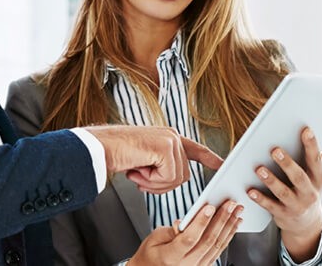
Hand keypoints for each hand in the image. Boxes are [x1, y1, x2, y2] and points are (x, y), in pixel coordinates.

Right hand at [85, 125, 223, 193]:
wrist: (100, 148)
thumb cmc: (117, 155)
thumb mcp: (144, 161)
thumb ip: (161, 166)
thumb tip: (173, 179)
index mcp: (167, 138)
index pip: (194, 149)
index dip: (208, 157)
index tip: (221, 164)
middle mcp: (172, 136)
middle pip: (183, 176)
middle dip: (161, 185)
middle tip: (140, 177)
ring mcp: (170, 139)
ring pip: (176, 179)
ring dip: (154, 183)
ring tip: (137, 171)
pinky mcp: (166, 146)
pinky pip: (168, 177)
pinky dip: (151, 180)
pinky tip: (137, 168)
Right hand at [128, 201, 242, 264]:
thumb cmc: (150, 254)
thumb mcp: (153, 238)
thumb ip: (170, 230)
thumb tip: (186, 222)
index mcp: (170, 257)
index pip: (189, 238)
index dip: (201, 222)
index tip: (209, 207)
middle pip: (208, 241)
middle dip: (221, 220)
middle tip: (230, 204)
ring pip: (217, 246)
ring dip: (228, 227)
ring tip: (236, 212)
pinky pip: (218, 251)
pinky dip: (227, 237)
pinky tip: (232, 226)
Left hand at [248, 127, 321, 261]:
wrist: (306, 225)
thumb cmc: (308, 190)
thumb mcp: (318, 174)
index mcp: (318, 179)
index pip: (316, 160)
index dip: (312, 145)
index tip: (306, 130)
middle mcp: (309, 193)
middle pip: (299, 177)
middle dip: (287, 163)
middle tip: (274, 150)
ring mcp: (296, 205)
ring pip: (283, 192)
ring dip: (271, 180)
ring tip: (259, 169)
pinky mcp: (283, 214)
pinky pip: (270, 206)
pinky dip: (260, 198)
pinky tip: (250, 190)